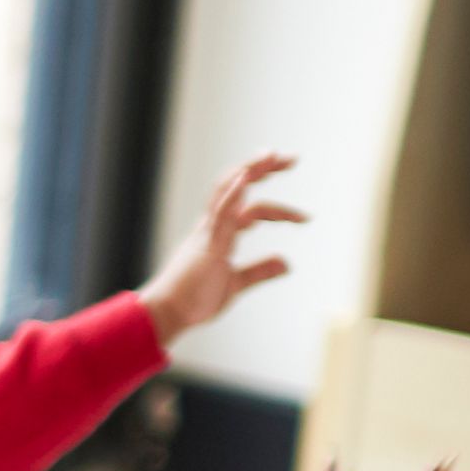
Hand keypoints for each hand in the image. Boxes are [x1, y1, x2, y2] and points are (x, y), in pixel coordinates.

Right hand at [139, 152, 301, 341]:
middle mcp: (213, 226)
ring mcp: (209, 232)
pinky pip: (220, 212)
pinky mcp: (207, 243)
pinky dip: (233, 193)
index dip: (276, 207)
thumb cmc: (193, 301)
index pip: (249, 207)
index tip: (302, 218)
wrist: (167, 314)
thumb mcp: (235, 284)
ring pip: (229, 189)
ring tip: (278, 156)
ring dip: (253, 170)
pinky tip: (245, 177)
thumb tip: (286, 263)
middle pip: (238, 185)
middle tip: (292, 158)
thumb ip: (259, 271)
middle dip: (264, 169)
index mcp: (218, 234)